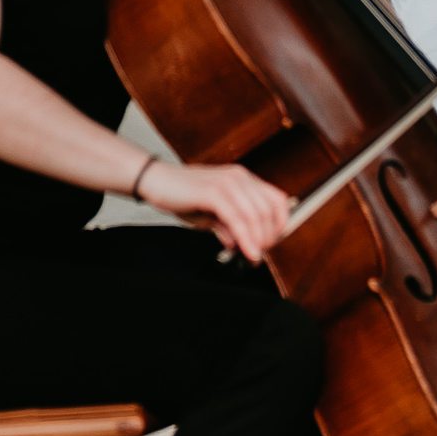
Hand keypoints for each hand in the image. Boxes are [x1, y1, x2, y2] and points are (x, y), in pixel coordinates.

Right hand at [142, 156, 292, 264]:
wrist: (157, 181)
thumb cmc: (183, 196)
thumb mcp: (212, 214)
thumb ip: (229, 226)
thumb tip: (243, 245)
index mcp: (243, 179)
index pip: (277, 200)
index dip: (280, 225)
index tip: (270, 244)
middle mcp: (239, 178)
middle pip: (270, 210)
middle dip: (269, 238)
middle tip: (259, 254)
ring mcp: (227, 183)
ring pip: (256, 216)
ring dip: (259, 242)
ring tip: (253, 257)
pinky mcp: (213, 193)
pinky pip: (237, 219)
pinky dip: (246, 239)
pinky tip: (246, 253)